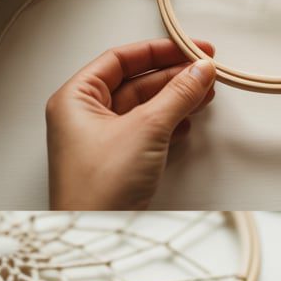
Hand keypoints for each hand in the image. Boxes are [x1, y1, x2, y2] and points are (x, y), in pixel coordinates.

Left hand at [45, 38, 216, 209]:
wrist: (95, 232)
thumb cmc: (97, 186)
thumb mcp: (146, 128)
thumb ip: (177, 95)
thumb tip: (198, 70)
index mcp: (76, 98)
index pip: (119, 59)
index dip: (158, 51)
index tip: (189, 49)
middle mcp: (86, 115)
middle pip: (135, 82)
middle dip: (172, 76)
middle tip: (203, 71)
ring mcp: (104, 139)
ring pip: (145, 106)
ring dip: (176, 99)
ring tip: (204, 93)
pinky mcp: (121, 160)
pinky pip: (149, 130)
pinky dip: (171, 122)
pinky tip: (188, 121)